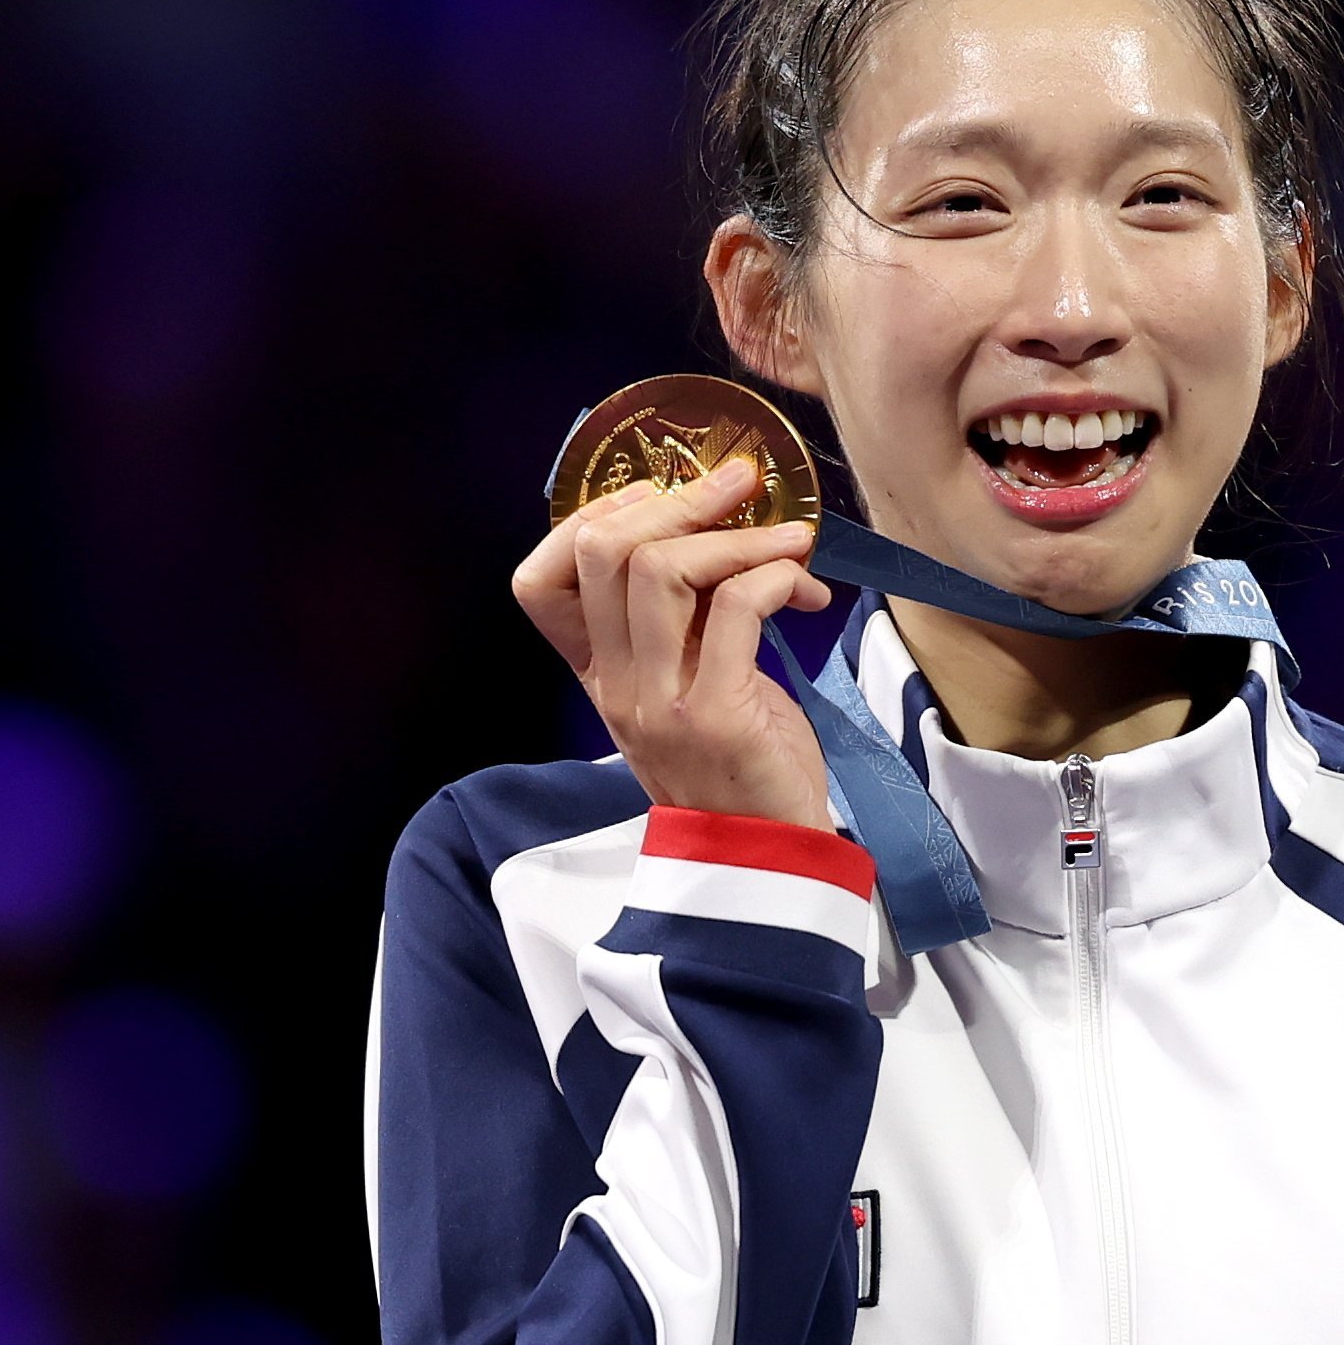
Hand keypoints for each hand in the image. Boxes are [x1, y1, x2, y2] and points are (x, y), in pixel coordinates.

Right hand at [511, 458, 836, 829]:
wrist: (767, 861)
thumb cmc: (739, 766)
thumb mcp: (692, 685)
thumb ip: (686, 621)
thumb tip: (721, 529)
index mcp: (599, 676)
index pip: (539, 582)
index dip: (594, 519)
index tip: (662, 498)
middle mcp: (616, 686)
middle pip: (603, 551)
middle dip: (679, 499)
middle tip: (741, 483)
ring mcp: (659, 702)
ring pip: (662, 568)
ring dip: (736, 535)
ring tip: (791, 543)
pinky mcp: (717, 714)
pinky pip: (736, 606)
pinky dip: (776, 576)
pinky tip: (804, 590)